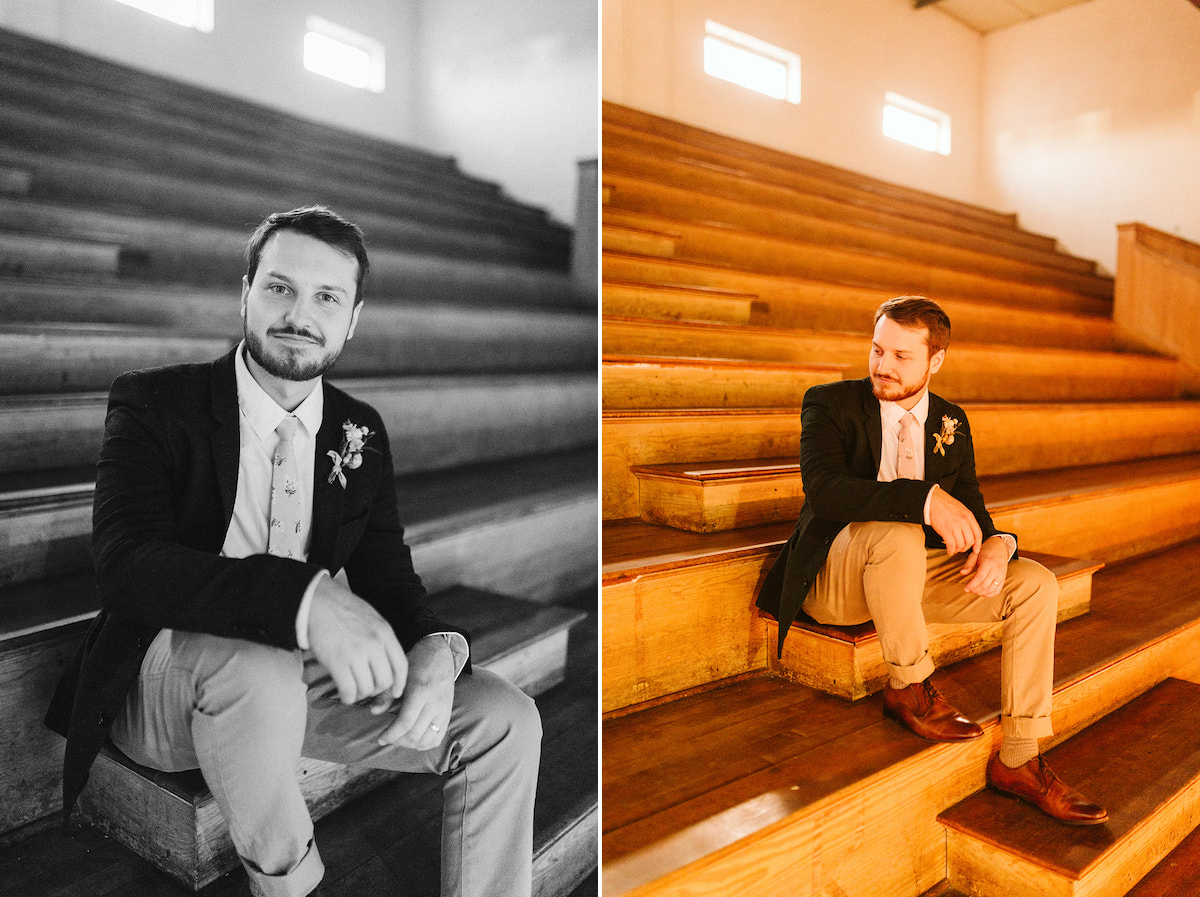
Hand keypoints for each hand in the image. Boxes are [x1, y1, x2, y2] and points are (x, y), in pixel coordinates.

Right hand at [308, 576, 407, 704]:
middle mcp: (374, 644)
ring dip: (361, 694)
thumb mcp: (373, 619)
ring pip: (367, 689)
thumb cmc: (343, 609)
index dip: (400, 683)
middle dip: (376, 690)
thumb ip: (382, 639)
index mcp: (385, 633)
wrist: (318, 601)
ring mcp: (356, 654)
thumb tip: (387, 663)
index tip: (396, 692)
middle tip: (366, 688)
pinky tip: (345, 694)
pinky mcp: (337, 661)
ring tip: (354, 689)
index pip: (401, 665)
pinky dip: (348, 697)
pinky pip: (349, 690)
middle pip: (385, 681)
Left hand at [378, 636, 455, 750]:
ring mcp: (444, 709)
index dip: (391, 735)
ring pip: (427, 739)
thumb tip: (374, 712)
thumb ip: (386, 694)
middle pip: (415, 734)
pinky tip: (414, 739)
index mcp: (421, 692)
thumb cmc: (416, 662)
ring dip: (411, 744)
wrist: (440, 653)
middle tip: (388, 738)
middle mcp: (435, 703)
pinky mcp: (448, 713)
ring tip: (399, 739)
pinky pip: (438, 737)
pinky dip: (425, 744)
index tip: (381, 738)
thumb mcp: (399, 674)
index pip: (405, 723)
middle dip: (398, 741)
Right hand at [927, 487, 982, 555]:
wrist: (933, 500)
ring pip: (961, 544)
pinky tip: (949, 550)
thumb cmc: (945, 504)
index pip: (978, 534)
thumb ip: (967, 520)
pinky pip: (951, 544)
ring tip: (953, 549)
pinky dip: (951, 550)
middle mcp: (964, 521)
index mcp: (969, 516)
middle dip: (965, 548)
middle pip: (970, 541)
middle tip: (960, 549)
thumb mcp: (961, 510)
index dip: (978, 544)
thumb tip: (970, 532)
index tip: (976, 550)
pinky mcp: (945, 529)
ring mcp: (955, 526)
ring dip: (957, 550)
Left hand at [960, 536, 1010, 596]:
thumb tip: (962, 573)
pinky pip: (998, 590)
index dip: (972, 585)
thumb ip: (968, 564)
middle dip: (975, 590)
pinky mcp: (1003, 578)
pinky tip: (983, 593)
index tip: (966, 588)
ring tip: (974, 591)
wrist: (1000, 548)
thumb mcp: (975, 554)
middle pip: (985, 584)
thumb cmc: (985, 551)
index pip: (980, 577)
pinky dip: (990, 594)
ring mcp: (1001, 575)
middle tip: (969, 590)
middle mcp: (996, 569)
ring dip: (982, 593)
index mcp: (988, 562)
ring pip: (992, 589)